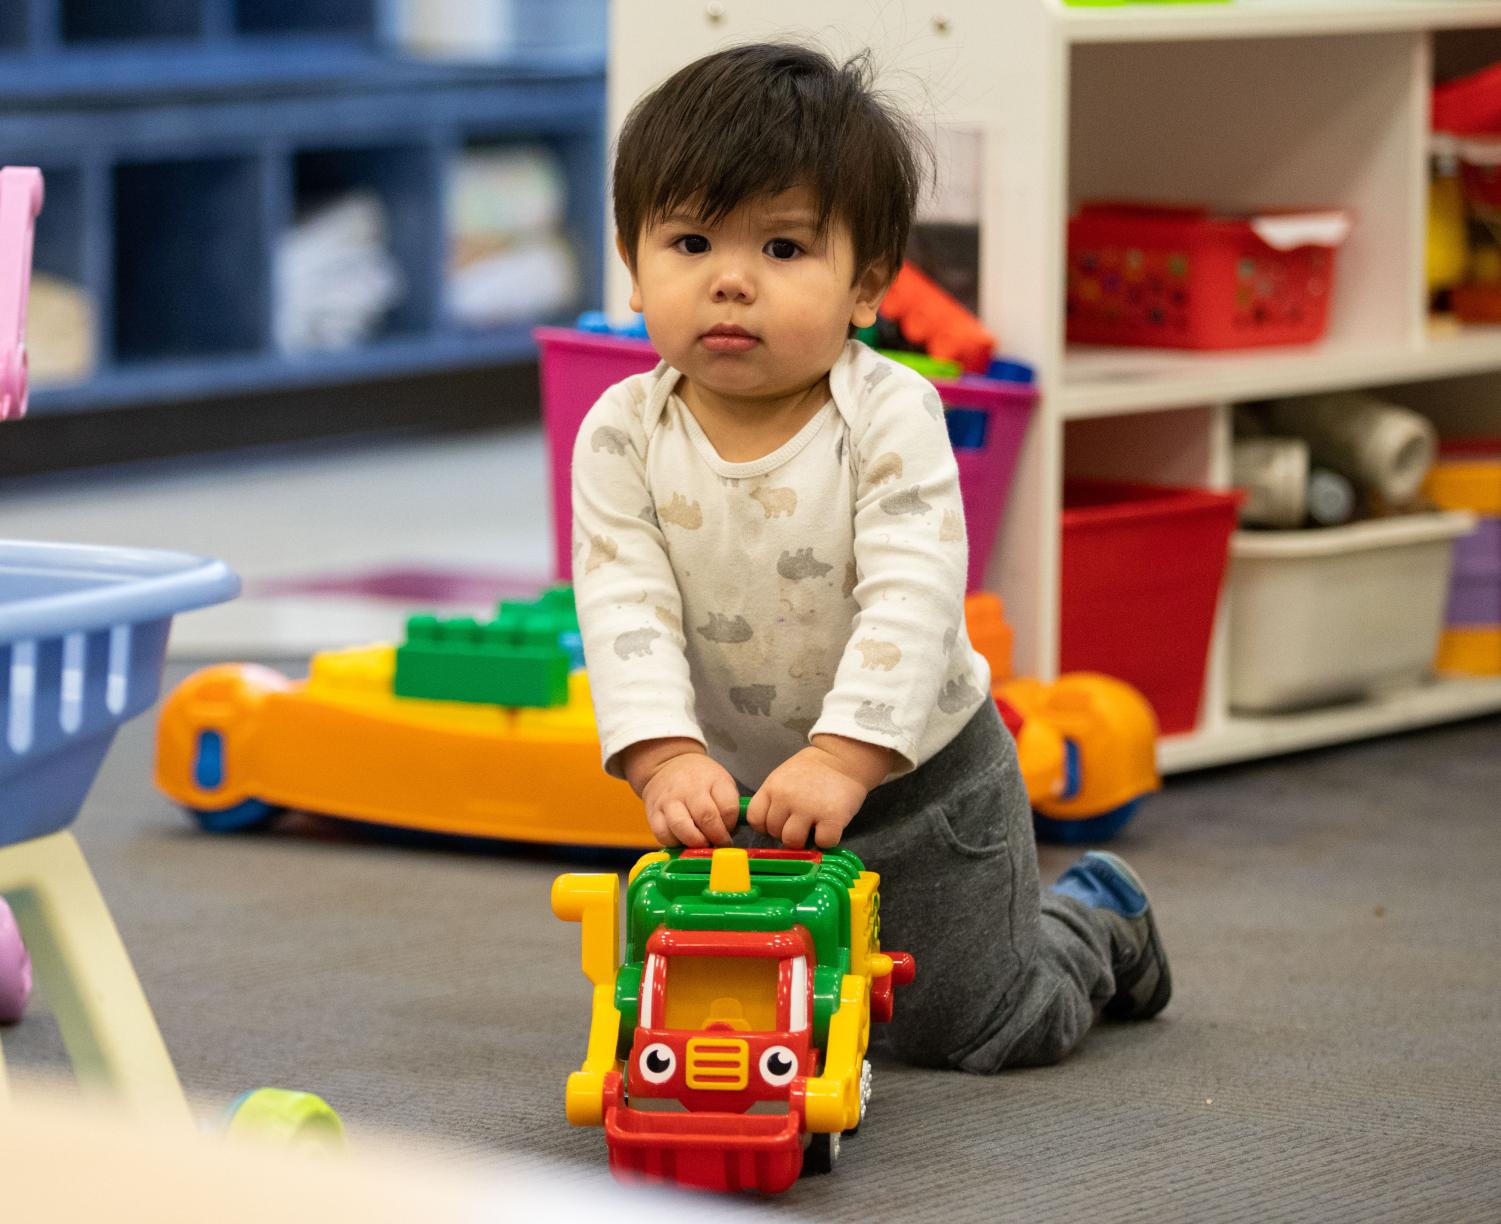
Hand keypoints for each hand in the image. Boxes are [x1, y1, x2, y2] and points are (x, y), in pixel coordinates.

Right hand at [634, 749, 740, 847]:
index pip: (728, 808)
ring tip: (700, 844)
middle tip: (718, 843)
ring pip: (682, 827)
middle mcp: (690, 788)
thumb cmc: (700, 780)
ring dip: (695, 842)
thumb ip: (728, 807)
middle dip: (716, 837)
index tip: (730, 832)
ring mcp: (670, 800)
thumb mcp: (721, 783)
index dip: (731, 826)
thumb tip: (730, 836)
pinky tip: (682, 840)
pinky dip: (674, 843)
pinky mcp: (654, 813)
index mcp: (714, 780)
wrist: (668, 765)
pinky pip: (663, 835)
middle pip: (706, 817)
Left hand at [746, 737, 892, 848]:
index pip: (755, 819)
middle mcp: (786, 797)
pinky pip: (822, 843)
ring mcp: (809, 808)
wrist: (844, 758)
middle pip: (774, 832)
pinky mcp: (832, 817)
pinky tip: (829, 828)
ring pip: (793, 841)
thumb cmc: (813, 770)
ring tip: (813, 828)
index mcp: (773, 787)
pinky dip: (826, 841)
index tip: (779, 824)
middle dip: (786, 832)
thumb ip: (774, 799)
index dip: (765, 827)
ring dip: (803, 840)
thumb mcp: (783, 777)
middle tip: (801, 823)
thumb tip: (769, 829)